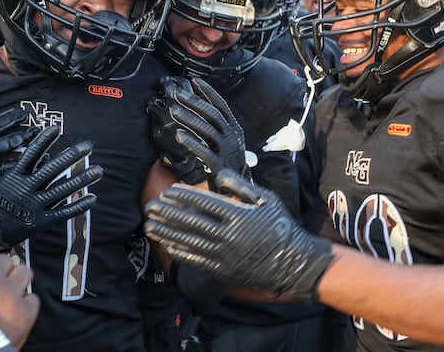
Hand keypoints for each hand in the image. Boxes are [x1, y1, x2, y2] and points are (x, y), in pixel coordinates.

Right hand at [0, 107, 36, 209]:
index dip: (11, 119)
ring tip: (39, 152)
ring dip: (24, 156)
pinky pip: (0, 180)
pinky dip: (14, 175)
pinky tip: (25, 173)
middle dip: (23, 136)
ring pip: (8, 163)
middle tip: (36, 131)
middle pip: (7, 144)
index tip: (22, 114)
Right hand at [0, 125, 99, 247]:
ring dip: (82, 180)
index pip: (31, 154)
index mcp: (13, 178)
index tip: (57, 127)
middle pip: (52, 169)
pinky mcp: (39, 222)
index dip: (44, 140)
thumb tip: (47, 156)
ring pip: (62, 189)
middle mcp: (25, 189)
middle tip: (88, 145)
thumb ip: (24, 170)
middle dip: (72, 156)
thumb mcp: (2, 183)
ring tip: (98, 170)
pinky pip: (63, 213)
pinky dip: (78, 206)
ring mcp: (33, 206)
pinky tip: (92, 198)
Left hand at [144, 169, 333, 300]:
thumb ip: (240, 186)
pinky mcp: (224, 270)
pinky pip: (197, 260)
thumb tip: (219, 174)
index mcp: (238, 215)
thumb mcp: (265, 200)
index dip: (183, 197)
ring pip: (189, 242)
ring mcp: (225, 255)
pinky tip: (166, 245)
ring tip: (150, 226)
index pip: (204, 203)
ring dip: (167, 233)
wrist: (294, 263)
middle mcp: (229, 235)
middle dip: (168, 213)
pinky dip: (180, 252)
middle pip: (191, 222)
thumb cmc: (280, 227)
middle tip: (149, 207)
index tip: (167, 191)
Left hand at [147, 76, 247, 186]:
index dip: (208, 92)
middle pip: (212, 115)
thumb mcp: (226, 141)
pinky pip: (204, 151)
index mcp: (234, 129)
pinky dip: (192, 142)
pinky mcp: (219, 166)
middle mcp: (232, 137)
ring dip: (189, 118)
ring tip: (173, 110)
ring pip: (207, 130)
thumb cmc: (227, 163)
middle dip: (194, 102)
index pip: (221, 106)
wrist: (238, 190)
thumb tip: (198, 108)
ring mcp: (227, 151)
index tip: (193, 81)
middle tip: (176, 93)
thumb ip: (215, 127)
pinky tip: (179, 135)